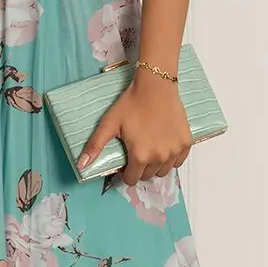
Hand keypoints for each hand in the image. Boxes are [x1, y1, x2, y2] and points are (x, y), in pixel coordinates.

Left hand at [76, 73, 192, 183]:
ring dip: (156, 165)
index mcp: (140, 156)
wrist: (156, 86)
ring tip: (150, 149)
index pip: (132, 179)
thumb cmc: (131, 104)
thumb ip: (95, 146)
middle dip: (140, 169)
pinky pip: (179, 161)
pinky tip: (164, 145)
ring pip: (164, 170)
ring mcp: (175, 151)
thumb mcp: (109, 124)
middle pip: (148, 176)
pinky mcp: (186, 143)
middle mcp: (159, 157)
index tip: (125, 162)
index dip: (126, 173)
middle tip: (137, 152)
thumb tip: (81, 165)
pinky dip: (172, 158)